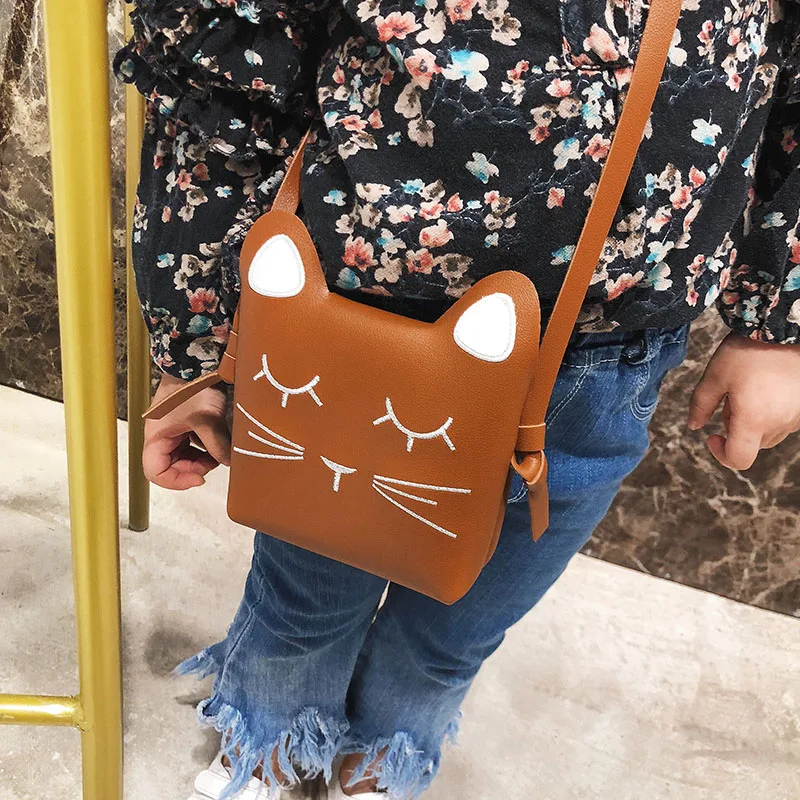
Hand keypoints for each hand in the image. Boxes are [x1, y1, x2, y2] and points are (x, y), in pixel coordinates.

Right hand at [142, 373, 230, 489]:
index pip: (156, 472)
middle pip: (172, 466)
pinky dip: (205, 448)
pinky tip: (217, 441)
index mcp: (156, 437)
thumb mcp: (208, 421)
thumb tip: (229, 464)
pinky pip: (193, 444)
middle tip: (214, 462)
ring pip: (184, 457)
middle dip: (194, 468)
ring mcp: (173, 430)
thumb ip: (217, 446)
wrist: (198, 361)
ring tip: (218, 451)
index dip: (177, 481)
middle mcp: (161, 436)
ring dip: (201, 459)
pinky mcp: (185, 424)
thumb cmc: (194, 388)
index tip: (200, 478)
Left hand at [688, 333, 799, 470]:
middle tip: (730, 398)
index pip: (739, 459)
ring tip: (749, 388)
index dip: (721, 454)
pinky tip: (766, 387)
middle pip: (753, 444)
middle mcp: (780, 424)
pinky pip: (786, 419)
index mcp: (754, 421)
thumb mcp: (715, 376)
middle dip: (736, 429)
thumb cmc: (749, 350)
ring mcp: (797, 416)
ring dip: (755, 421)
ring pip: (770, 432)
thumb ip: (701, 405)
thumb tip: (693, 426)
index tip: (712, 436)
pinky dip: (772, 412)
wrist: (787, 327)